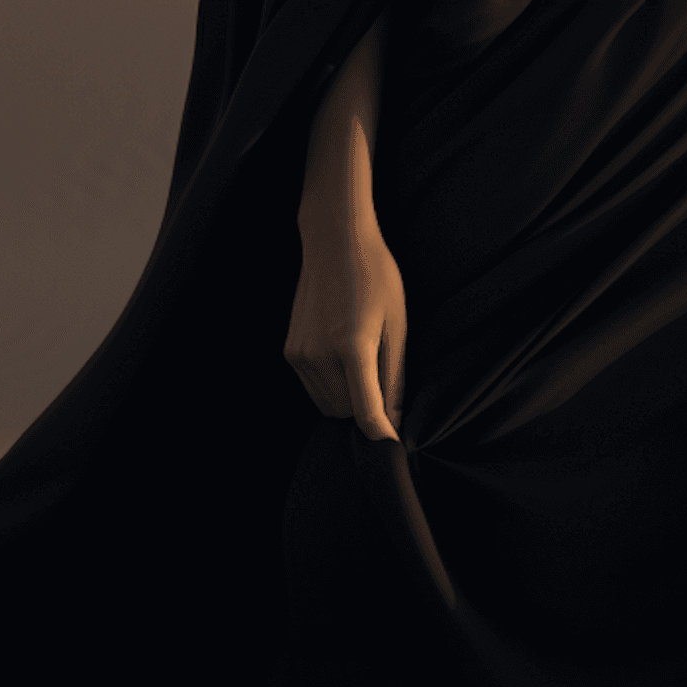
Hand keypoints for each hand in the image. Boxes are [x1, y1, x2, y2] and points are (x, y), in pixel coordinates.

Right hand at [284, 210, 406, 439]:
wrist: (334, 241)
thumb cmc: (375, 275)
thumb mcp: (397, 323)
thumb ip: (394, 375)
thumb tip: (393, 420)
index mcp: (352, 347)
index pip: (366, 412)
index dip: (383, 434)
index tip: (395, 445)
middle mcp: (320, 354)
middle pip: (347, 413)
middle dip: (367, 410)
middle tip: (384, 381)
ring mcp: (299, 354)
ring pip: (328, 405)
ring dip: (348, 399)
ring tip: (364, 362)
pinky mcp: (289, 352)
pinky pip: (314, 389)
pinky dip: (332, 387)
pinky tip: (344, 356)